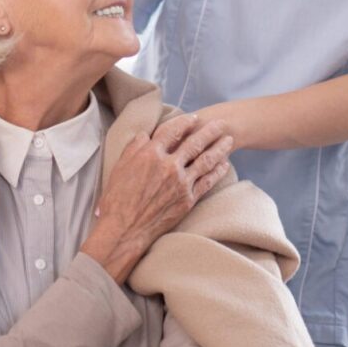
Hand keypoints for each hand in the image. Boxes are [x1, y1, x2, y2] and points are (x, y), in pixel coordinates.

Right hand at [79, 111, 233, 282]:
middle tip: (222, 123)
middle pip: (195, 143)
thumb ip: (135, 147)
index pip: (173, 131)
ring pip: (206, 160)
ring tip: (229, 140)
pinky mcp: (188, 199)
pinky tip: (225, 165)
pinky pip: (207, 182)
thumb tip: (147, 134)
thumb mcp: (120, 167)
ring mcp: (181, 183)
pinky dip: (217, 171)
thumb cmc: (118, 199)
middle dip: (210, 131)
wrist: (126, 229)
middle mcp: (169, 165)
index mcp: (151, 154)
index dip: (185, 122)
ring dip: (220, 148)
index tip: (194, 118)